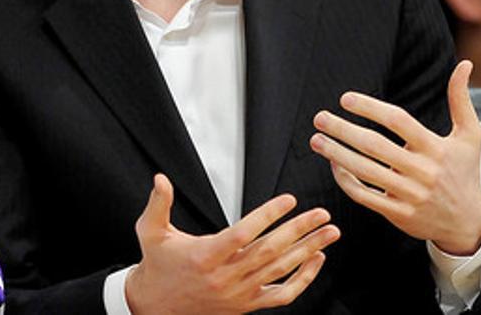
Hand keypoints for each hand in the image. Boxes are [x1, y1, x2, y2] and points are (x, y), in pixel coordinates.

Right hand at [125, 175, 338, 313]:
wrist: (156, 305)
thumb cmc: (157, 264)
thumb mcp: (150, 231)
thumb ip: (158, 204)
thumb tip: (160, 179)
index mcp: (204, 256)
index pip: (243, 234)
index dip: (268, 216)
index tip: (289, 200)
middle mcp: (225, 277)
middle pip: (269, 252)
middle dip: (299, 231)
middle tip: (322, 214)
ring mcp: (239, 293)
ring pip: (280, 271)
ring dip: (308, 251)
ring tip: (330, 232)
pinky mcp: (246, 304)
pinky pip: (282, 295)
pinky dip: (303, 279)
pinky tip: (316, 260)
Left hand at [310, 60, 480, 254]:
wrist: (467, 222)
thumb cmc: (465, 173)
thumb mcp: (470, 136)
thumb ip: (461, 99)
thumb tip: (464, 64)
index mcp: (436, 148)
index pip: (398, 121)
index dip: (370, 108)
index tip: (345, 99)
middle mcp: (422, 171)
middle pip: (375, 146)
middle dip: (343, 130)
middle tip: (320, 118)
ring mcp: (409, 195)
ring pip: (365, 172)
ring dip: (336, 154)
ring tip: (317, 139)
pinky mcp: (398, 214)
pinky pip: (364, 195)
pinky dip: (345, 180)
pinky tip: (333, 165)